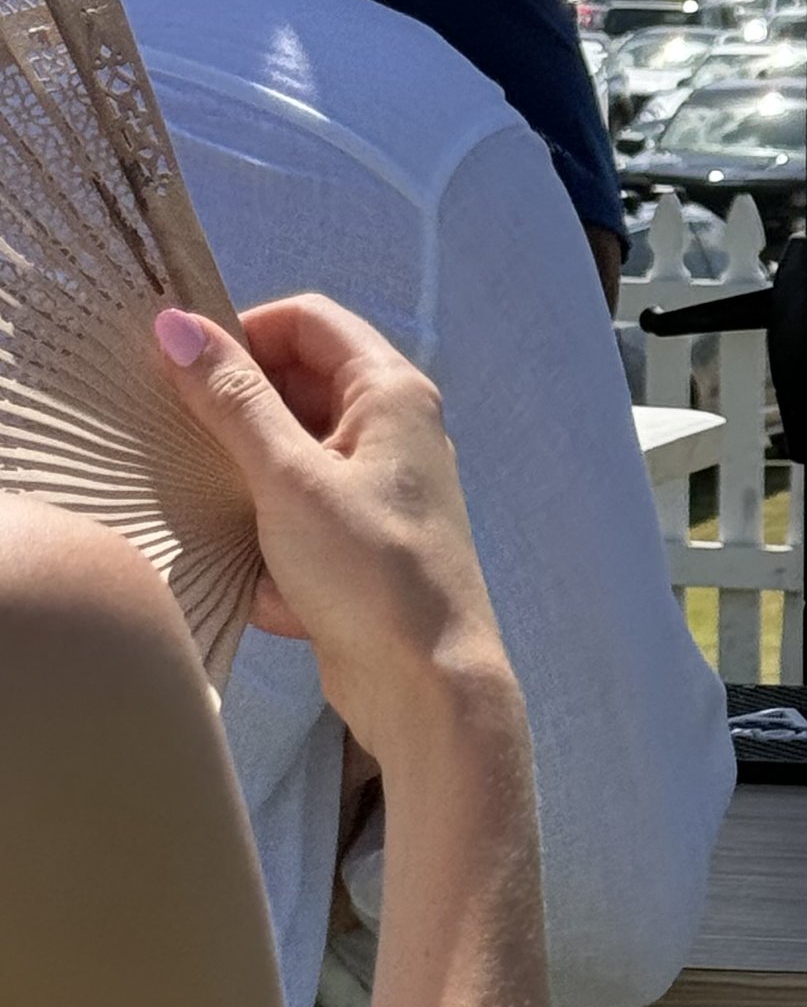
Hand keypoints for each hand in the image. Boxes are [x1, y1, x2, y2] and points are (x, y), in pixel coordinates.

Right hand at [156, 298, 513, 763]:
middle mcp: (393, 432)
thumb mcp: (288, 477)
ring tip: (231, 524)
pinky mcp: (362, 543)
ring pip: (289, 459)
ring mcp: (380, 489)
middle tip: (187, 446)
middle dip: (238, 418)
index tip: (185, 371)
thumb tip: (178, 326)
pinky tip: (277, 589)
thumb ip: (232, 400)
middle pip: (295, 387)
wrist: (428, 686)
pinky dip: (275, 546)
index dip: (242, 333)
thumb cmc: (371, 573)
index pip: (307, 320)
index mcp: (390, 394)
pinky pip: (297, 520)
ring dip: (251, 490)